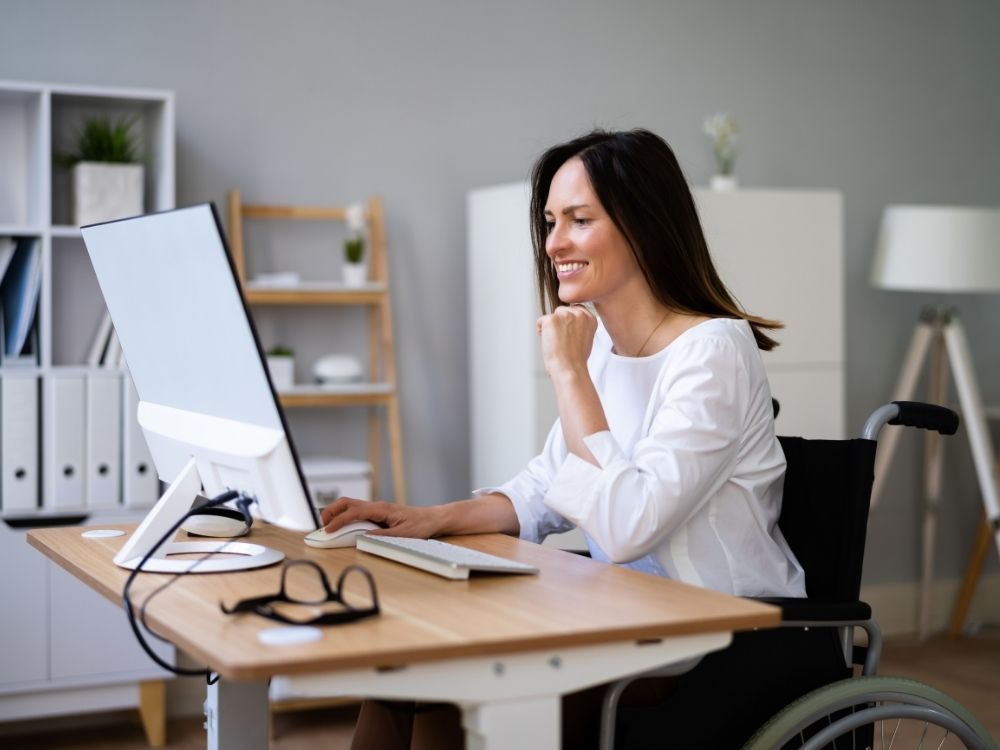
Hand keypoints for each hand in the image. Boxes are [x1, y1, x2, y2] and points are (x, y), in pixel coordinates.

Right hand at [320, 497, 442, 538]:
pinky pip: (356, 512)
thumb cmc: (420, 525)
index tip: (328, 530)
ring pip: (350, 505)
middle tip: (321, 525)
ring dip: (336, 513)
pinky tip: (342, 526)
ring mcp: (376, 508)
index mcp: (381, 509)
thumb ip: (383, 536)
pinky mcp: (377, 513)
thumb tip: (364, 537)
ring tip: (327, 526)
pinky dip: (345, 517)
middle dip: (330, 511)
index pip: (353, 512)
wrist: (432, 519)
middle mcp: (376, 506)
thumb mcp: (403, 534)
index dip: (338, 521)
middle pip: (346, 502)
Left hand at [537, 304, 596, 377]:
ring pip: (552, 316)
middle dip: (559, 323)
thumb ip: (580, 326)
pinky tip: (549, 343)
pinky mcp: (551, 319)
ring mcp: (565, 315)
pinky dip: (541, 331)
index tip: (569, 334)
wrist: (570, 369)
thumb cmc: (576, 359)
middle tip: (562, 341)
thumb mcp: (585, 339)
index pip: (575, 309)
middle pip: (562, 311)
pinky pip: (541, 321)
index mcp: (590, 318)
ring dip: (551, 328)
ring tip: (557, 343)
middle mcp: (579, 313)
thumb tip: (568, 322)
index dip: (569, 322)